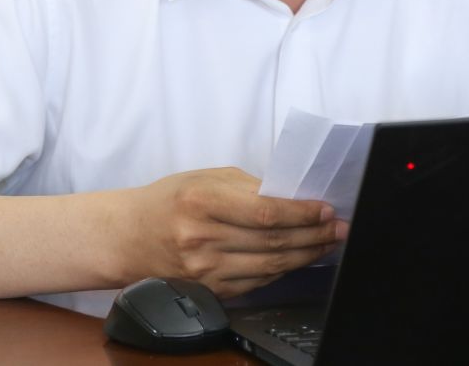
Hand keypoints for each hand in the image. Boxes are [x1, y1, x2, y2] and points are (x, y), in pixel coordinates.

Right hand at [117, 167, 346, 297]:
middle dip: (314, 235)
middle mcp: (202, 238)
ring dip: (306, 255)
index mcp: (202, 202)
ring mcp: (205, 270)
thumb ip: (248, 187)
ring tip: (328, 243)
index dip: (301, 214)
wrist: (128, 236)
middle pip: (273, 242)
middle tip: (340, 227)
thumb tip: (291, 197)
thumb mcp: (206, 178)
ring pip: (270, 266)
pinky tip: (299, 259)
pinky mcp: (208, 290)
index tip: (326, 210)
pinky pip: (256, 282)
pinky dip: (283, 271)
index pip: (265, 212)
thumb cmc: (169, 200)